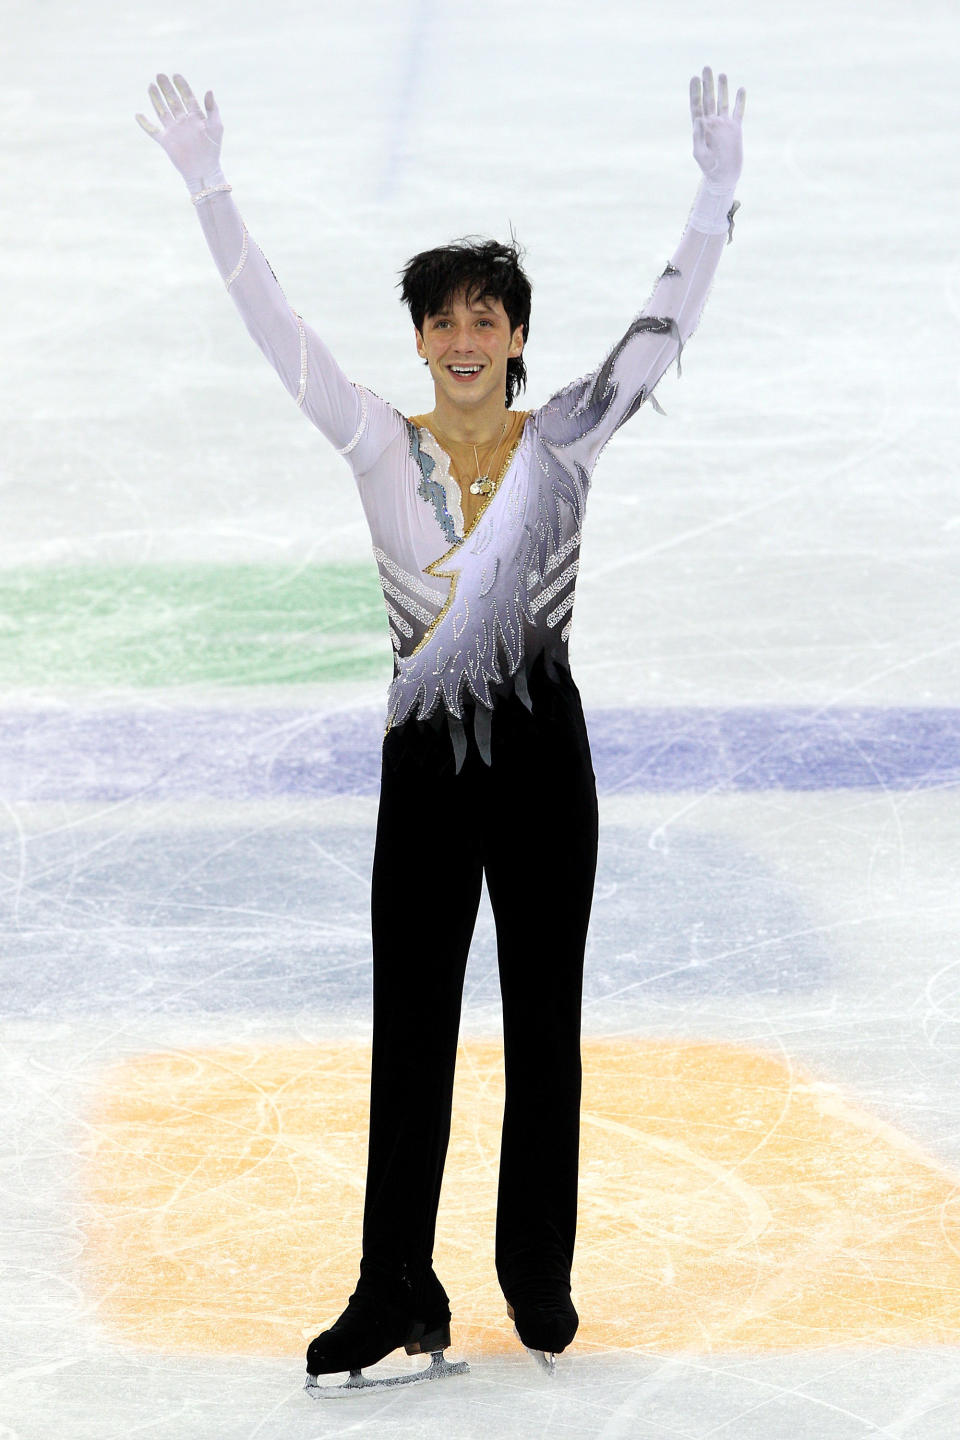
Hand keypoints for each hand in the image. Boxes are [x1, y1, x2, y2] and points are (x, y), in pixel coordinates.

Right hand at [136, 73, 224, 189]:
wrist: (204, 171)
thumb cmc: (213, 150)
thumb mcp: (216, 127)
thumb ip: (212, 109)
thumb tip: (208, 90)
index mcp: (195, 116)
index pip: (187, 97)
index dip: (182, 86)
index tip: (176, 75)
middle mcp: (183, 121)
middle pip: (173, 100)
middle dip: (166, 88)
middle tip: (160, 75)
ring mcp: (173, 130)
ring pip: (162, 111)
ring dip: (156, 99)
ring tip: (151, 86)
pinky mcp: (166, 141)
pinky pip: (152, 131)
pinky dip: (145, 124)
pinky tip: (138, 115)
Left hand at [690, 66, 743, 191]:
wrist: (723, 176)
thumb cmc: (708, 167)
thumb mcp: (699, 153)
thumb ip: (698, 135)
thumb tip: (698, 118)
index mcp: (701, 127)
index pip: (697, 105)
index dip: (695, 91)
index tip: (694, 78)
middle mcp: (712, 122)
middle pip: (709, 99)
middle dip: (707, 84)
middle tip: (706, 68)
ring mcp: (724, 125)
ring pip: (723, 102)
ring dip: (723, 88)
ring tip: (721, 74)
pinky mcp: (736, 129)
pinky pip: (738, 111)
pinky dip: (739, 101)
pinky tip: (740, 89)